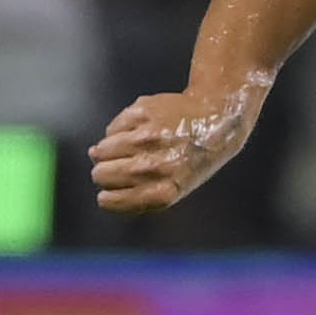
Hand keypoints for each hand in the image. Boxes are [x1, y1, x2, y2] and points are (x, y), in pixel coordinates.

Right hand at [89, 89, 254, 213]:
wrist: (216, 119)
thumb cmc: (192, 158)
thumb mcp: (174, 188)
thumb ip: (137, 192)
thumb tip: (99, 181)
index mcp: (163, 192)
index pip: (112, 200)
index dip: (106, 197)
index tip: (106, 193)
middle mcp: (154, 166)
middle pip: (102, 174)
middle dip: (103, 172)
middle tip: (118, 166)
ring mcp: (148, 138)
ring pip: (103, 150)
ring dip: (107, 150)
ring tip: (128, 147)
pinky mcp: (142, 114)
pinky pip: (112, 128)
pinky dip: (117, 131)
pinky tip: (136, 130)